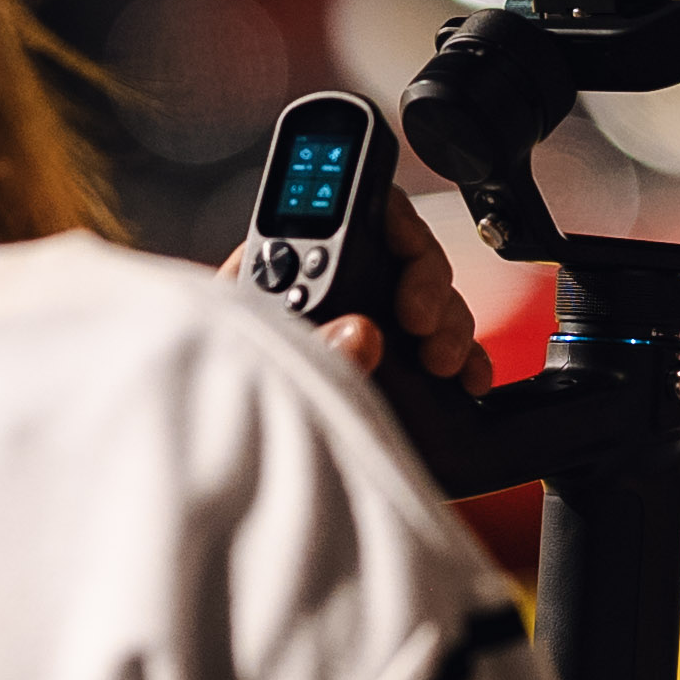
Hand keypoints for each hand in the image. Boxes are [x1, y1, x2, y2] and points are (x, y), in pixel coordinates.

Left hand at [226, 186, 492, 394]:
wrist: (215, 468)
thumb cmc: (210, 400)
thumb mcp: (248, 365)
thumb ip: (306, 349)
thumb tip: (359, 334)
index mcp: (283, 269)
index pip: (342, 211)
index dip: (383, 212)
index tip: (404, 240)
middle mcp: (330, 291)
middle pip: (400, 255)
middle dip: (424, 281)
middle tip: (420, 320)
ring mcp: (366, 330)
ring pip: (430, 302)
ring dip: (447, 324)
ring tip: (441, 360)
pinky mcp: (394, 372)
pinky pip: (444, 350)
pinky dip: (465, 360)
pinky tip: (469, 376)